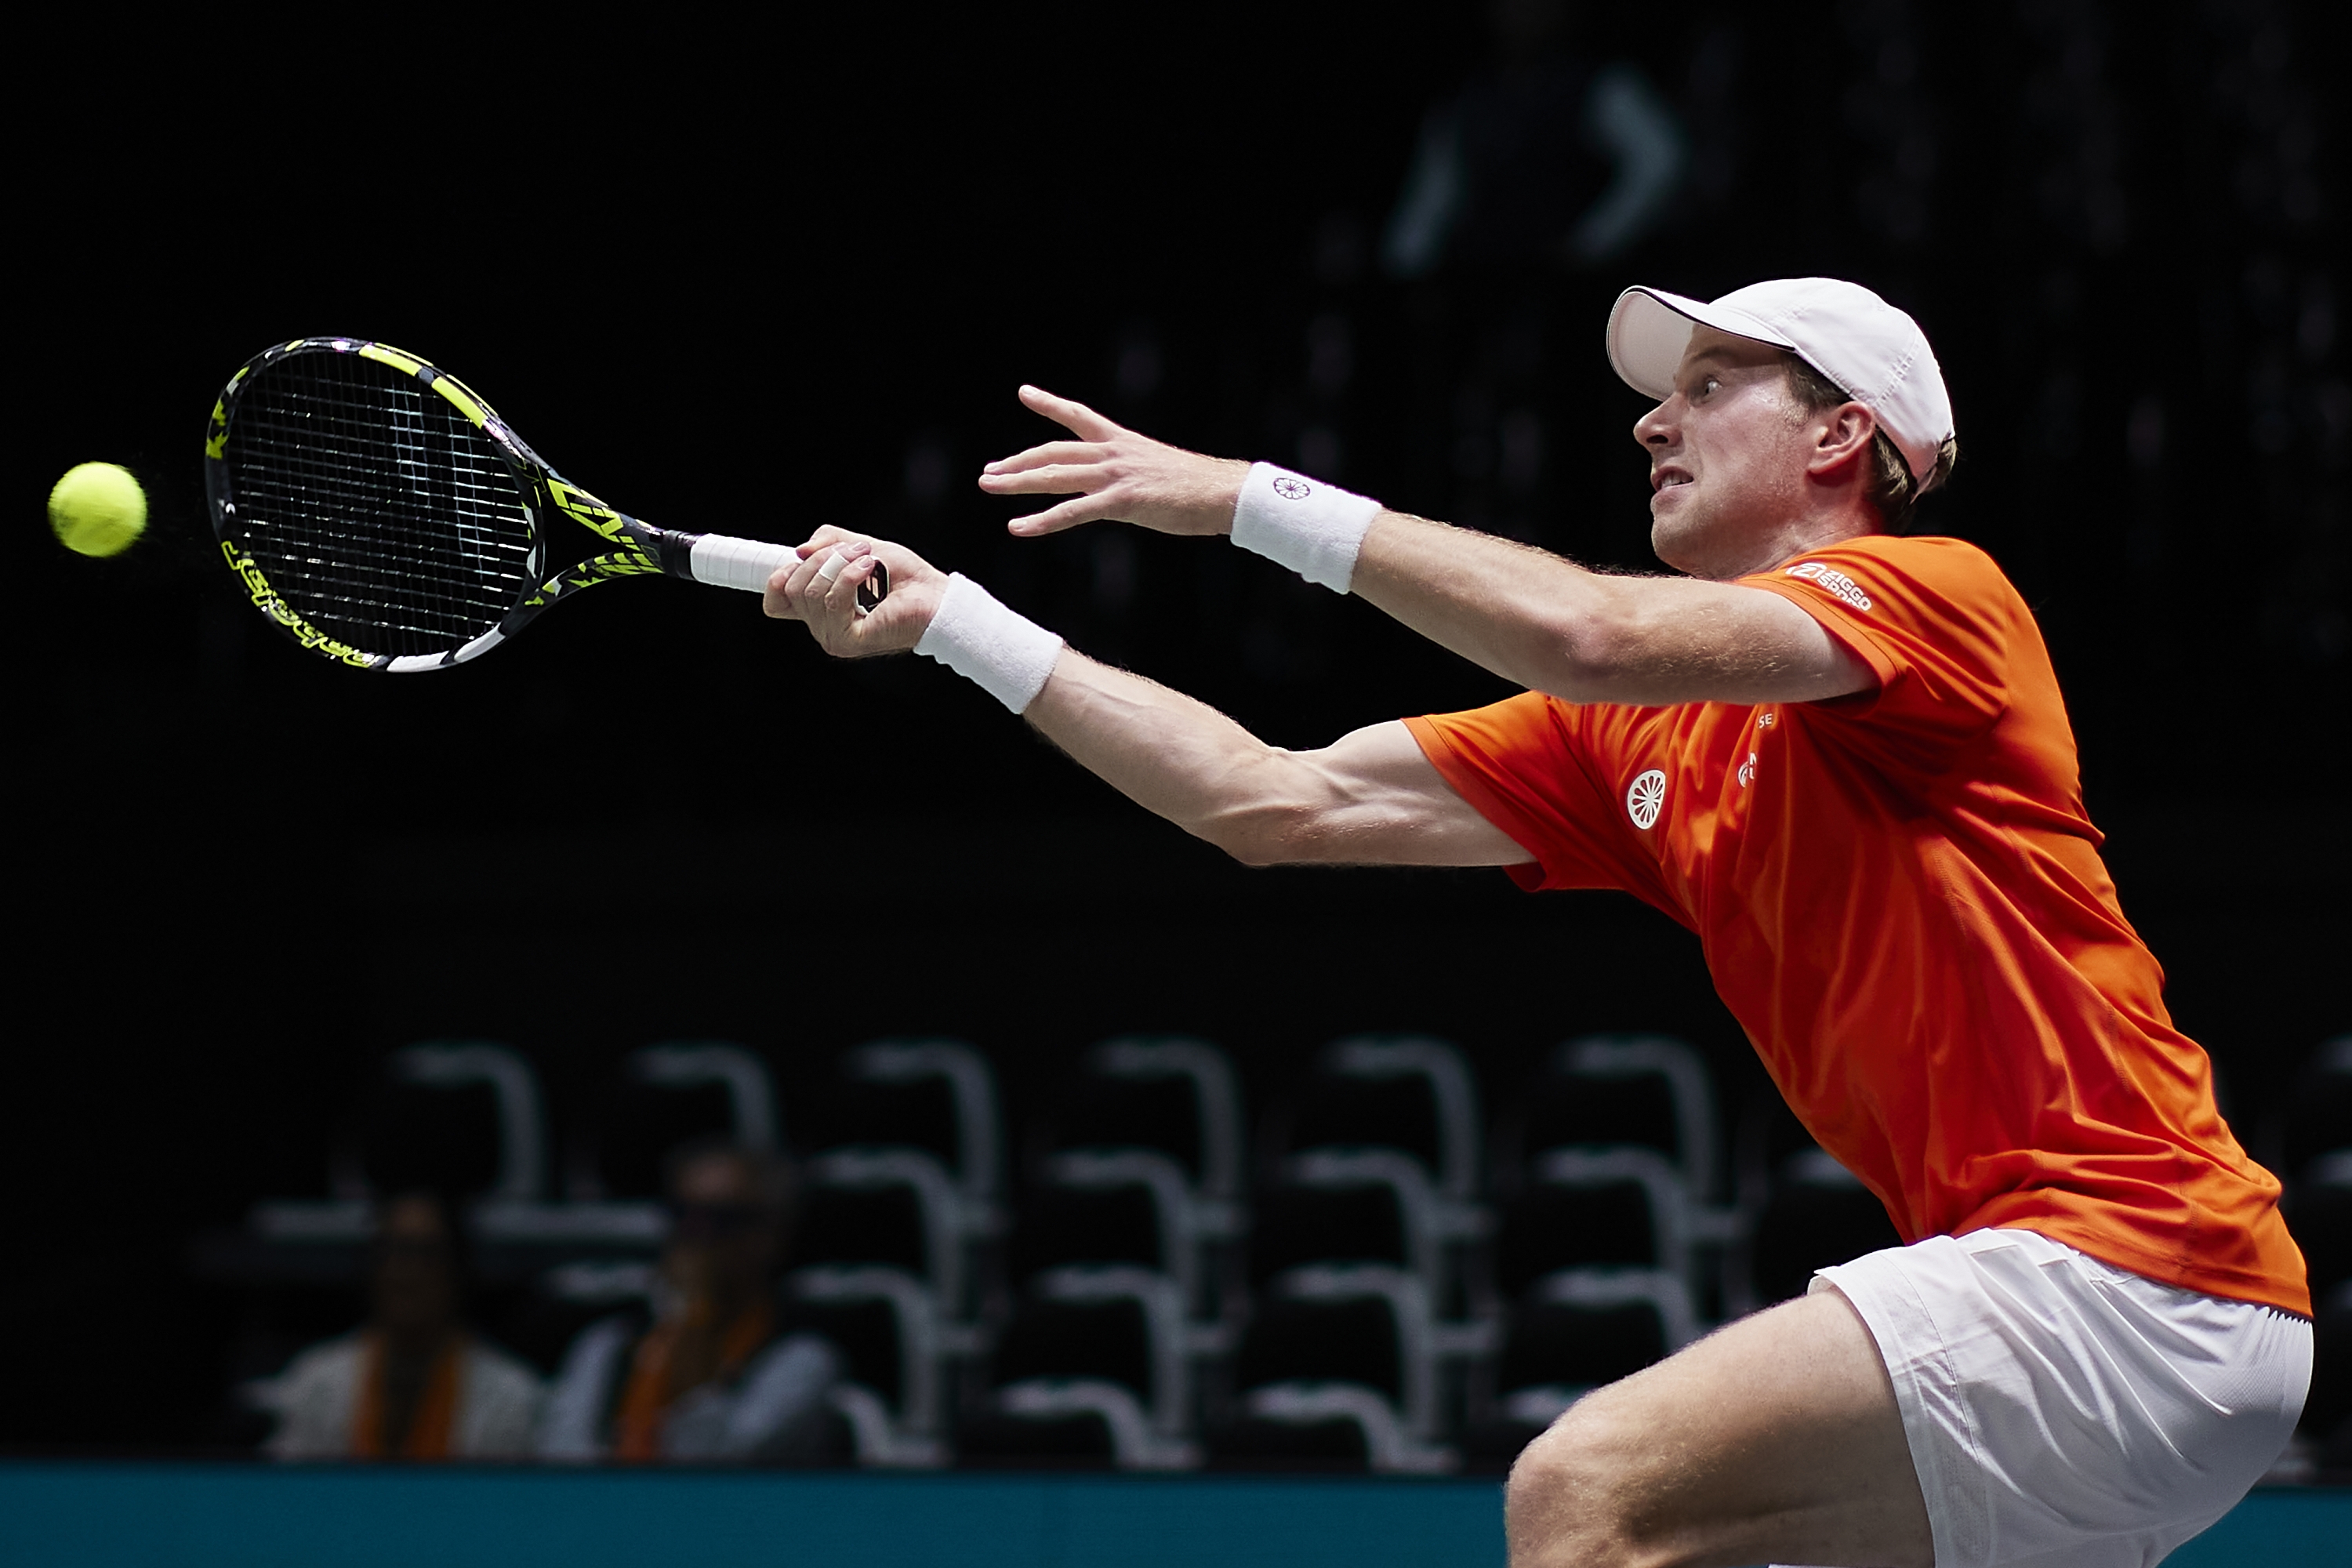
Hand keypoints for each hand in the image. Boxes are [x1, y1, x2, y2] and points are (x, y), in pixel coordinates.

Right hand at [763, 527, 947, 658]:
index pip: (775, 600)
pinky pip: (832, 601)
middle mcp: (821, 624)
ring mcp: (832, 635)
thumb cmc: (903, 576)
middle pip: (790, 587)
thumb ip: (826, 543)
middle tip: (856, 551)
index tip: (801, 556)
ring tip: (868, 560)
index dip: (778, 576)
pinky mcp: (847, 640)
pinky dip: (850, 577)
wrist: (936, 596)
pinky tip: (870, 570)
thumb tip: (799, 550)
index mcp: (819, 607)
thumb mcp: (859, 547)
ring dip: (839, 563)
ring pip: (810, 591)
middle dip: (821, 557)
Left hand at [978, 385, 1249, 537]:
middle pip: (1053, 451)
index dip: (1049, 404)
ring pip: (1054, 475)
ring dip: (1017, 481)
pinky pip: (1072, 511)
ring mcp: (1115, 475)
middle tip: (988, 472)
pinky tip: (1017, 527)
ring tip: (988, 486)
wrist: (1224, 493)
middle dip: (1017, 460)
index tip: (1024, 393)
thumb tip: (1125, 486)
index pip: (1078, 416)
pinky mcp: (1121, 501)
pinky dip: (1041, 521)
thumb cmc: (1199, 488)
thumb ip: (1133, 473)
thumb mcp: (1158, 471)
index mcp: (1123, 441)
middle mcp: (1113, 453)